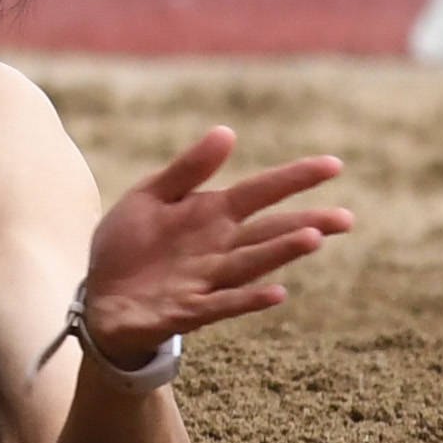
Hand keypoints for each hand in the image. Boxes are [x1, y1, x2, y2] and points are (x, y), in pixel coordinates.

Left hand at [81, 127, 350, 361]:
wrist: (98, 296)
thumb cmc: (130, 244)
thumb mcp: (150, 196)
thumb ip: (187, 169)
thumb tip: (226, 132)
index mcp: (211, 213)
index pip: (260, 191)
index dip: (294, 178)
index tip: (334, 165)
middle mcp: (218, 247)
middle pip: (270, 231)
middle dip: (306, 223)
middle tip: (345, 218)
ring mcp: (206, 280)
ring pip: (251, 263)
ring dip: (280, 252)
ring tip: (312, 238)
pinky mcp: (187, 310)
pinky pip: (222, 304)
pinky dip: (248, 299)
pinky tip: (277, 294)